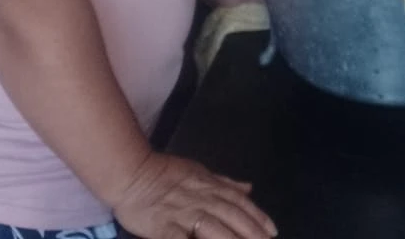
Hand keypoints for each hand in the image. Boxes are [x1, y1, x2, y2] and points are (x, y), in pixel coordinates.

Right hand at [113, 152, 276, 238]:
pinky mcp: (164, 227)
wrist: (131, 173)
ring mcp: (182, 213)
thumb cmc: (164, 174)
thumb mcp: (198, 172)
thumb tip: (248, 188)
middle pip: (231, 217)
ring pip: (212, 228)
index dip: (257, 217)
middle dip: (252, 233)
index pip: (239, 203)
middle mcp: (200, 199)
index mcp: (209, 186)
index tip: (273, 232)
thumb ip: (224, 183)